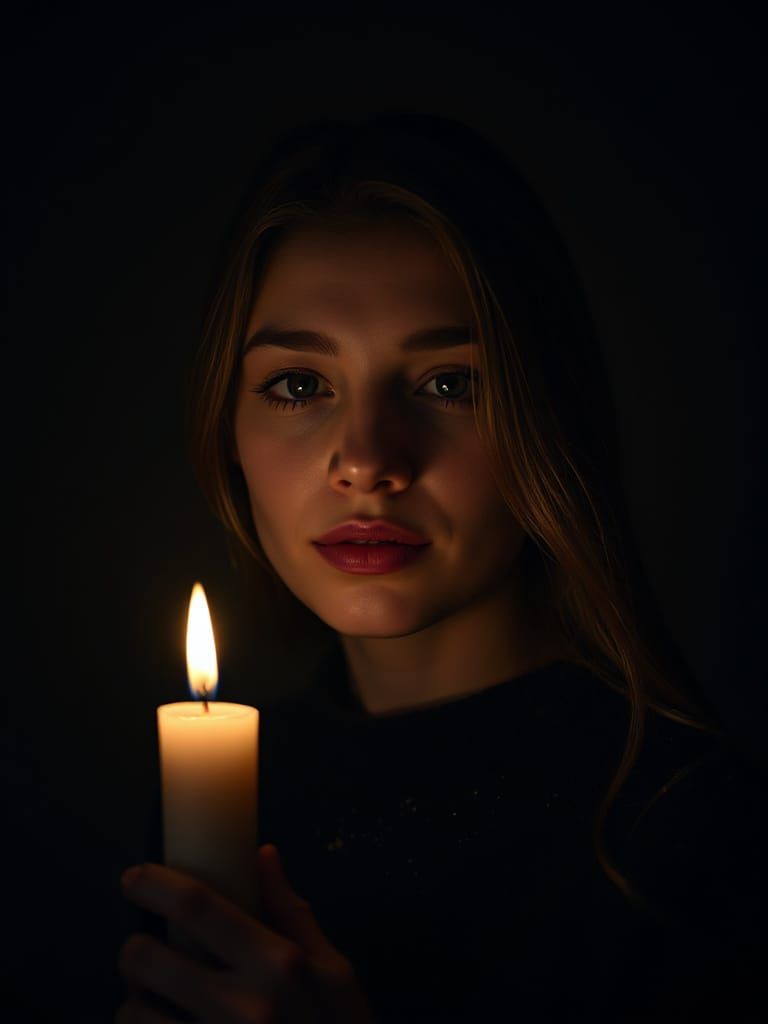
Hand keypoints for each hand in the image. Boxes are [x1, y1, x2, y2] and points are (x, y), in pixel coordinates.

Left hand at [117, 844, 375, 1022]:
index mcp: (278, 963)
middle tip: (143, 950)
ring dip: (135, 1005)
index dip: (154, 884)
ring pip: (135, 1015)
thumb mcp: (336, 971)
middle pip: (148, 959)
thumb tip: (264, 856)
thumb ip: (293, 913)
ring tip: (153, 1004)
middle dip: (134, 948)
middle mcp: (244, 1006)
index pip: (197, 906)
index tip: (133, 876)